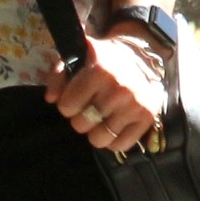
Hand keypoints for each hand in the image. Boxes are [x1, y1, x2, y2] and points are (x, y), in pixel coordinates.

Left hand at [47, 28, 168, 153]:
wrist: (143, 56)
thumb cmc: (105, 58)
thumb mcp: (78, 56)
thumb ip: (58, 75)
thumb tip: (51, 98)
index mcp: (99, 72)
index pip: (67, 106)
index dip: (67, 104)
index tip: (74, 99)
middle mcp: (118, 91)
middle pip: (82, 124)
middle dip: (80, 117)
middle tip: (88, 109)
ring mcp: (134, 106)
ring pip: (100, 138)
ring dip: (95, 132)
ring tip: (100, 120)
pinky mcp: (147, 118)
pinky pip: (121, 144)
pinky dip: (113, 141)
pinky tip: (113, 127)